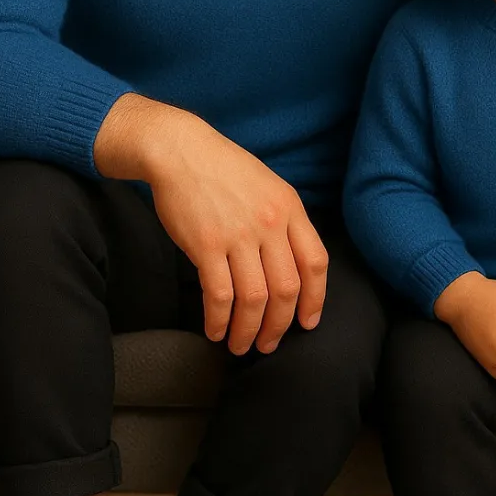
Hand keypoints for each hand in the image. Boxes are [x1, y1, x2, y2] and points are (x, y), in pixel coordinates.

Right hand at [95, 94, 327, 355]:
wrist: (180, 149)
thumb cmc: (224, 169)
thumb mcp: (269, 186)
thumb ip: (285, 222)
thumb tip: (293, 267)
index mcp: (290, 208)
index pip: (315, 263)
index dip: (315, 299)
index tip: (307, 322)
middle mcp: (270, 223)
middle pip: (286, 288)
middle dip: (279, 326)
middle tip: (269, 344)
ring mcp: (238, 235)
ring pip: (254, 298)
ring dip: (249, 331)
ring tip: (240, 345)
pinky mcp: (206, 244)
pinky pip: (219, 294)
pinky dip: (219, 319)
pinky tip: (215, 330)